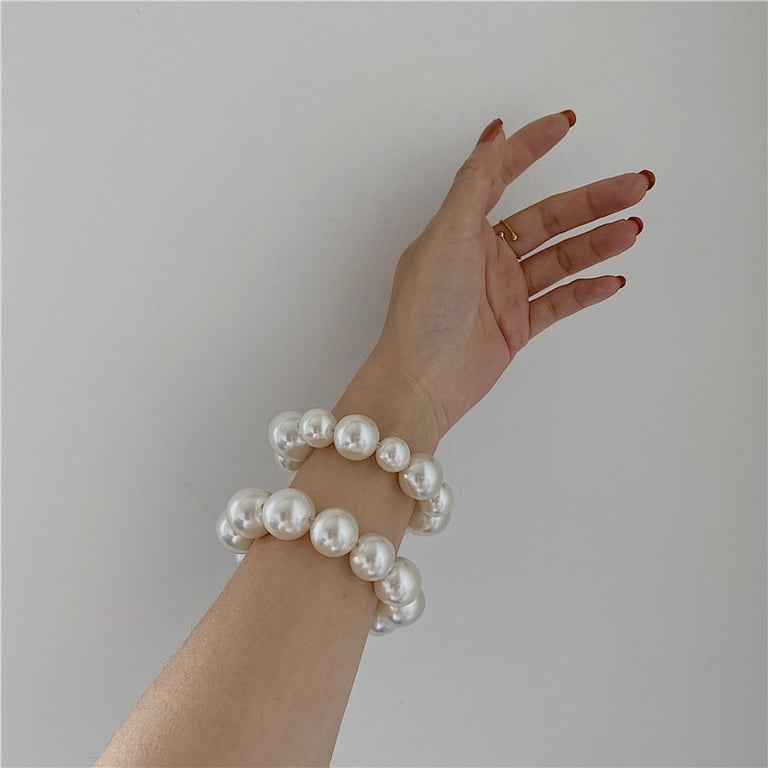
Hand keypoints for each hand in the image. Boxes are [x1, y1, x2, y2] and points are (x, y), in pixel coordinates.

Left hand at [367, 110, 653, 437]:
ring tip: (633, 229)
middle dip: (592, 201)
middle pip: (548, 218)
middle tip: (636, 185)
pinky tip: (612, 280)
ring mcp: (503, 291)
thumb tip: (493, 132)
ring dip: (597, 243)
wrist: (423, 382)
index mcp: (462, 229)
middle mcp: (485, 256)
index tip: (567, 123)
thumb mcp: (447, 235)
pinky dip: (586, 291)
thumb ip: (474, 183)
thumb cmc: (425, 308)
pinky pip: (559, 302)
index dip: (533, 147)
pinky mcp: (517, 325)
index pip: (502, 176)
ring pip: (560, 258)